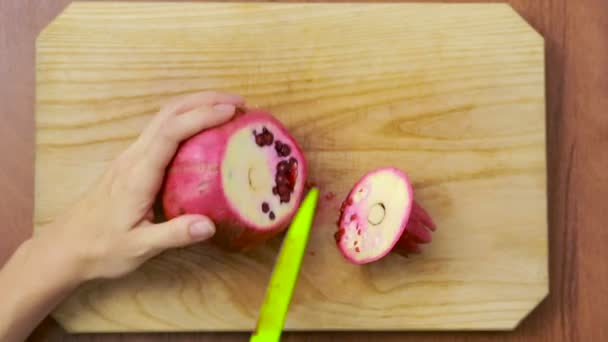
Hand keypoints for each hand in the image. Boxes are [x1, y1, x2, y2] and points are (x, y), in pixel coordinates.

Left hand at [39, 91, 244, 280]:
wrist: (66, 247)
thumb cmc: (101, 247)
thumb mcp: (138, 248)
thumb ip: (174, 235)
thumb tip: (210, 226)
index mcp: (138, 175)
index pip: (170, 133)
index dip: (201, 117)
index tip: (230, 111)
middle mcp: (134, 157)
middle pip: (168, 113)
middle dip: (204, 100)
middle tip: (238, 103)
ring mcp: (132, 156)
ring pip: (164, 117)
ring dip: (195, 106)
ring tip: (227, 110)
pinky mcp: (133, 161)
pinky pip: (162, 130)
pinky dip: (186, 120)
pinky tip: (204, 131)